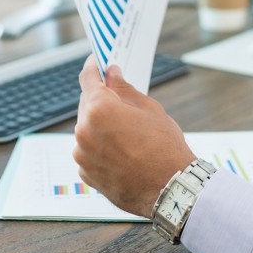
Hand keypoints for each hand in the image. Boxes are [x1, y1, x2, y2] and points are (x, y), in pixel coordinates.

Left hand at [73, 57, 195, 216]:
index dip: (93, 67)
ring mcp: (82, 155)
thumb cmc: (164, 148)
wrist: (170, 190)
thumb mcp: (149, 109)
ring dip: (100, 127)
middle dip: (101, 100)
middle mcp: (84, 131)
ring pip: (87, 130)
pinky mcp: (86, 174)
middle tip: (120, 101)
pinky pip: (89, 152)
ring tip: (127, 134)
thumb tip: (112, 75)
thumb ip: (124, 89)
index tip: (96, 62)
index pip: (88, 78)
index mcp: (99, 109)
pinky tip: (122, 152)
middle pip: (87, 105)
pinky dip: (99, 148)